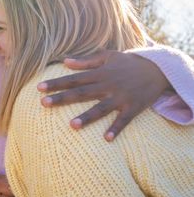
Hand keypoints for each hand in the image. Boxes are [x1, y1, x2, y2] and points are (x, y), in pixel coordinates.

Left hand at [37, 50, 168, 140]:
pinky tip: (107, 139)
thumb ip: (86, 60)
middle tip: (43, 103)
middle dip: (62, 98)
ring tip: (72, 125)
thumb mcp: (108, 57)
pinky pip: (123, 120)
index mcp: (99, 73)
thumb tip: (65, 62)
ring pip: (101, 108)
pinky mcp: (133, 107)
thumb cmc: (128, 62)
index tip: (39, 88)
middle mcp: (107, 85)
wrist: (158, 69)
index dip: (56, 83)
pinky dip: (116, 129)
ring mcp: (120, 97)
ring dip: (87, 117)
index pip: (73, 79)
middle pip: (81, 93)